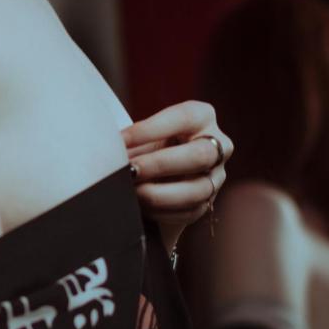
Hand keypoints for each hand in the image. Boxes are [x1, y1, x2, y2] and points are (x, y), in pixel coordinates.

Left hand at [121, 100, 232, 247]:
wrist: (156, 175)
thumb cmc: (147, 146)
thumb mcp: (143, 137)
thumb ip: (131, 142)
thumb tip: (111, 154)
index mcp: (201, 117)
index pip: (183, 117)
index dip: (151, 129)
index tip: (121, 140)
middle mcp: (218, 145)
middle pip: (199, 155)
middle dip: (160, 165)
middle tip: (131, 170)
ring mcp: (217, 177)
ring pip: (198, 190)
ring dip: (161, 194)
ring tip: (134, 193)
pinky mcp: (208, 203)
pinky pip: (190, 211)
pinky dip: (163, 212)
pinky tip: (143, 207)